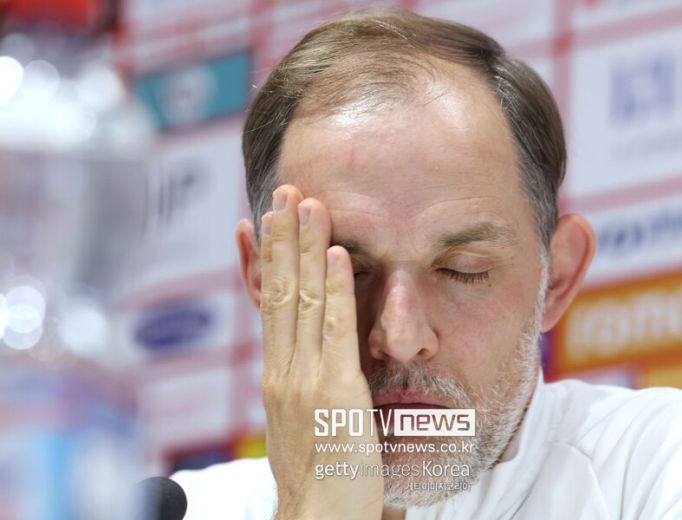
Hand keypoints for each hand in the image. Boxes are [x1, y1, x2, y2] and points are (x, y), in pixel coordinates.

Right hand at [259, 185, 383, 519]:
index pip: (268, 304)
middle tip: (285, 192)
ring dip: (307, 248)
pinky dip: (337, 287)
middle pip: (280, 291)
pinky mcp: (337, 391)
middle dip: (283, 239)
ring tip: (308, 203)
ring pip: (304, 299)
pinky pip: (336, 329)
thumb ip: (302, 382)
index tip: (265, 221)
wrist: (318, 519)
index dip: (267, 260)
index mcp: (276, 376)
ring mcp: (306, 378)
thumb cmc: (317, 475)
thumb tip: (304, 355)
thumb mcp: (299, 421)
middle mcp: (283, 370)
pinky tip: (339, 253)